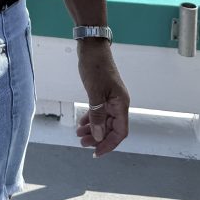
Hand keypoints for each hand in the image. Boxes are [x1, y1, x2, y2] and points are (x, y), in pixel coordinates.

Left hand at [75, 40, 129, 156]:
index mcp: (121, 104)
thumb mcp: (94, 92)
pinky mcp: (102, 93)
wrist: (92, 46)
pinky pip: (99, 111)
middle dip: (97, 138)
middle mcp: (118, 103)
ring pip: (103, 120)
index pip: (120, 132)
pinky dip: (91, 118)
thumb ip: (96, 115)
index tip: (96, 152)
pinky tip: (81, 123)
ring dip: (93, 129)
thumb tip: (98, 136)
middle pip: (110, 128)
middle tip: (81, 143)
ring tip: (78, 135)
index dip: (109, 144)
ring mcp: (110, 98)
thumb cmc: (95, 66)